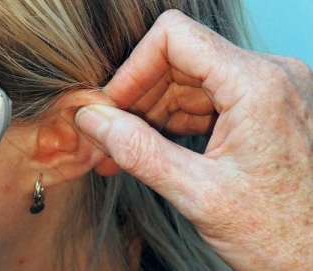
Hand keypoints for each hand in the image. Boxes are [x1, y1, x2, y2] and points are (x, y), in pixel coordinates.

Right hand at [75, 10, 312, 269]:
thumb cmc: (281, 236)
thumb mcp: (198, 194)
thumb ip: (137, 150)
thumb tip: (92, 119)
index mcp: (257, 85)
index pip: (173, 37)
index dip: (132, 69)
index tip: (110, 107)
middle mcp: (270, 75)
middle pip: (179, 59)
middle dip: (138, 98)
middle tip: (108, 138)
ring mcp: (271, 90)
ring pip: (190, 78)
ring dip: (152, 113)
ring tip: (124, 153)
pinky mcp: (267, 108)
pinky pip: (208, 97)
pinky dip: (176, 121)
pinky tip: (154, 150)